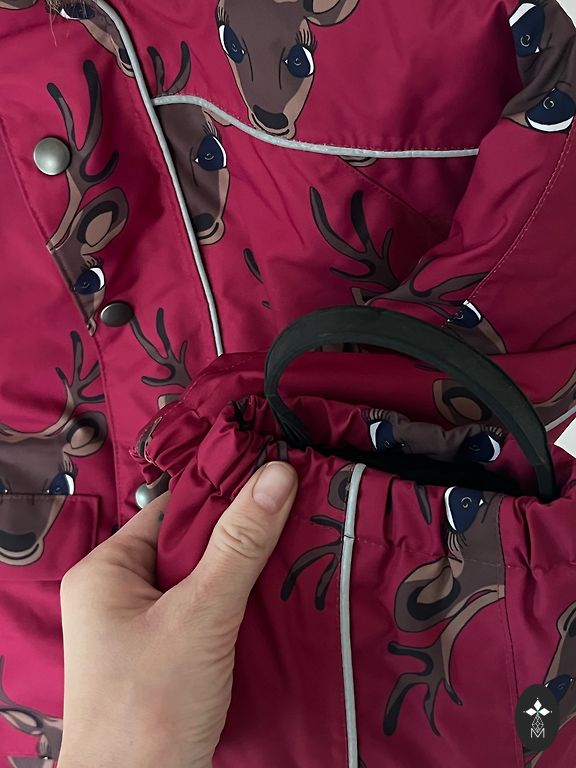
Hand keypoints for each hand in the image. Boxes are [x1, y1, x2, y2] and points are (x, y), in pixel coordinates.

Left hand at [57, 461, 297, 767]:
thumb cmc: (151, 705)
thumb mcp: (200, 615)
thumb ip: (239, 545)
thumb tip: (276, 474)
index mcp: (107, 570)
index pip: (171, 511)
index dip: (222, 497)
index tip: (276, 484)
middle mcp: (118, 594)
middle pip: (188, 546)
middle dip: (240, 540)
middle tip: (297, 519)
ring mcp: (140, 629)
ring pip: (201, 582)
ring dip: (243, 576)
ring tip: (297, 553)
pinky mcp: (164, 658)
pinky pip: (204, 616)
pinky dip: (237, 609)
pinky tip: (276, 600)